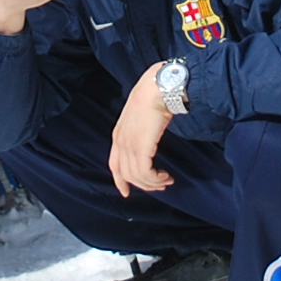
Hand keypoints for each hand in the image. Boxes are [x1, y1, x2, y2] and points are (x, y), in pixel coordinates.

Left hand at [108, 62, 176, 196]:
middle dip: (144, 185)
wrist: (158, 87)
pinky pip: (145, 172)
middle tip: (160, 185)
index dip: (120, 181)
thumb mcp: (142, 117)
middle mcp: (120, 141)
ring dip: (153, 183)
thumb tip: (150, 143)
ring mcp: (129, 144)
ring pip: (136, 176)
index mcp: (118, 135)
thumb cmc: (154, 97)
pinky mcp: (141, 146)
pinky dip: (155, 179)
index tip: (126, 193)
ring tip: (166, 180)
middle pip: (126, 174)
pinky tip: (165, 176)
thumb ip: (141, 131)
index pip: (114, 165)